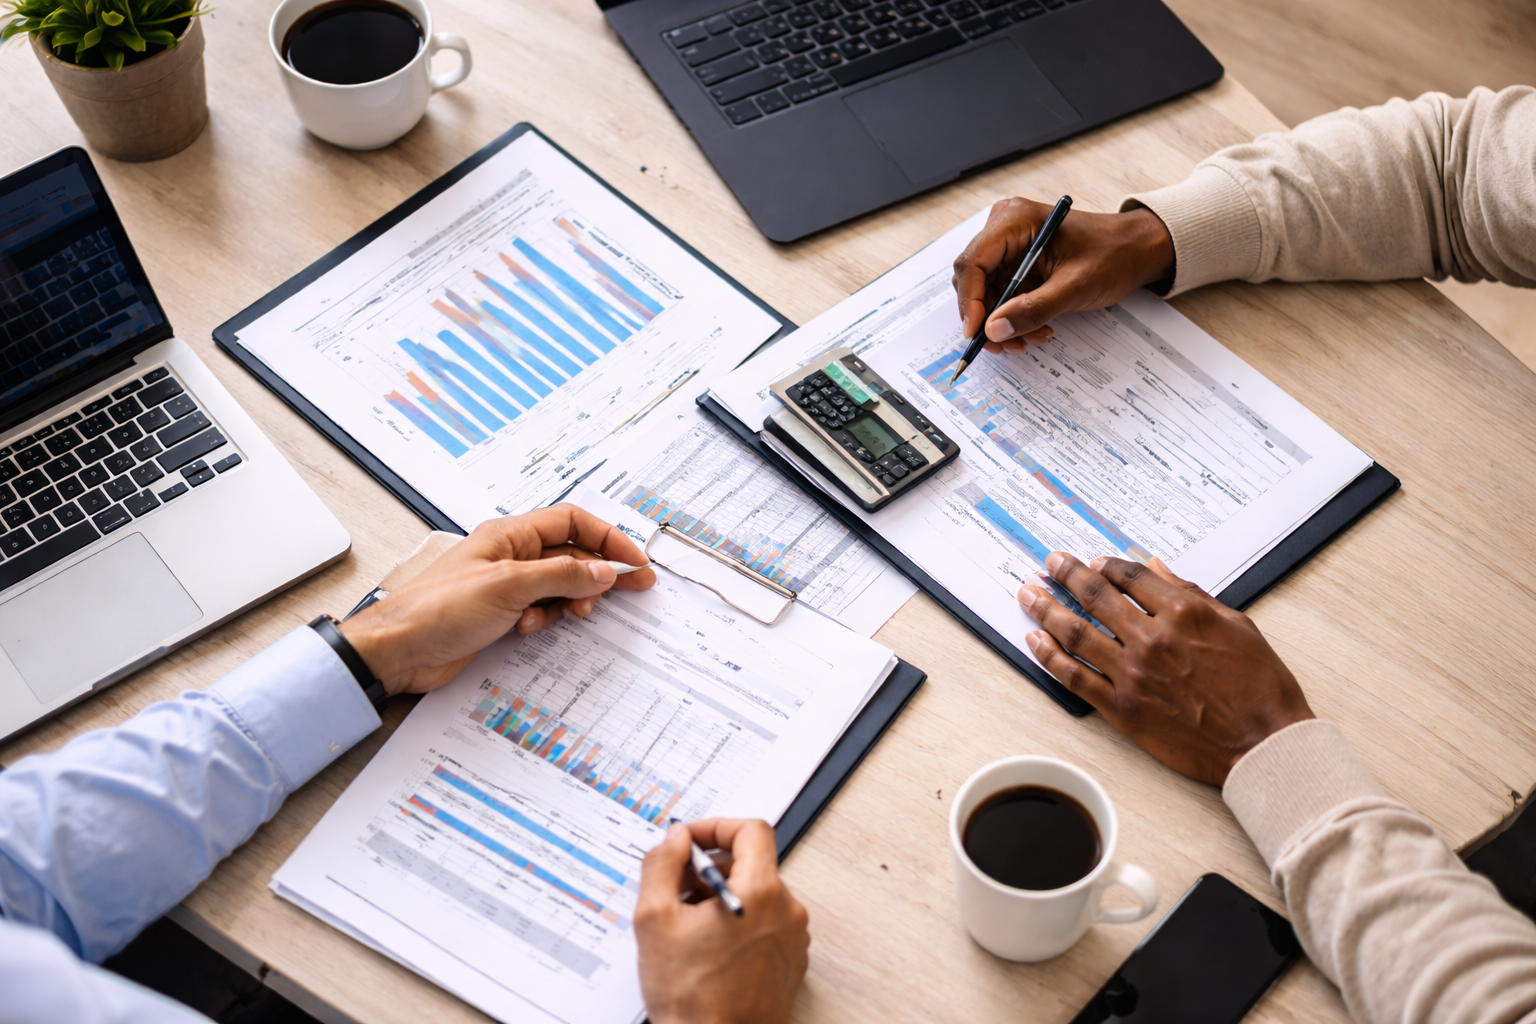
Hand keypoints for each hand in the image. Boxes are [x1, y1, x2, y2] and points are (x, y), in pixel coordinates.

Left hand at [338, 505, 655, 695]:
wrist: (397, 650)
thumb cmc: (437, 610)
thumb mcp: (509, 587)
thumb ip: (562, 575)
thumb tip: (604, 570)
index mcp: (510, 534)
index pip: (573, 522)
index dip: (608, 538)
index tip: (635, 562)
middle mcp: (510, 555)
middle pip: (571, 554)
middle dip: (599, 572)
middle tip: (630, 590)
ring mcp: (506, 585)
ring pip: (560, 585)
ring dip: (571, 600)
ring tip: (573, 615)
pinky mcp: (500, 614)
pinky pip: (541, 610)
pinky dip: (547, 619)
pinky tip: (531, 629)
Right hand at [636, 819, 809, 1023]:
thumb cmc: (690, 997)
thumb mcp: (655, 919)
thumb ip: (662, 865)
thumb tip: (675, 838)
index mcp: (761, 893)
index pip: (751, 831)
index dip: (716, 827)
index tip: (690, 841)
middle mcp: (787, 912)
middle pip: (752, 864)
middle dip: (712, 868)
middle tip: (678, 888)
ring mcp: (793, 940)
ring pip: (758, 895)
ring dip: (723, 897)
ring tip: (689, 925)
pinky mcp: (792, 963)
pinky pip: (767, 925)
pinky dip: (739, 923)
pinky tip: (708, 947)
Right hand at [952, 198, 1174, 351]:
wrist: (1136, 249)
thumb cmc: (1113, 255)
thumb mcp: (1075, 286)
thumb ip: (1033, 309)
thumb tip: (994, 330)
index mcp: (1015, 220)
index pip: (973, 263)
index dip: (970, 302)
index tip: (977, 333)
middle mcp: (1006, 228)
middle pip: (974, 279)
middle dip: (987, 317)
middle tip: (1005, 344)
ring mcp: (1010, 245)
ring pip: (986, 293)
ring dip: (1002, 322)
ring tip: (1030, 338)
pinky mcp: (1017, 261)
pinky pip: (1002, 295)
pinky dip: (1013, 316)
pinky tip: (1035, 328)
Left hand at [1017, 552, 1312, 784]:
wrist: (1262, 744)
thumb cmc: (1260, 688)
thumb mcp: (1238, 626)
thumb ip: (1193, 594)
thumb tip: (1159, 568)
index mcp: (1183, 613)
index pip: (1131, 576)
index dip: (1106, 565)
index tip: (1091, 562)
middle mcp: (1152, 638)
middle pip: (1095, 596)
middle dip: (1066, 575)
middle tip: (1049, 563)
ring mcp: (1132, 674)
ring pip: (1075, 632)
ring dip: (1045, 609)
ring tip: (1027, 594)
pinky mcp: (1122, 708)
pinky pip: (1074, 677)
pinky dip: (1049, 656)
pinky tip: (1034, 640)